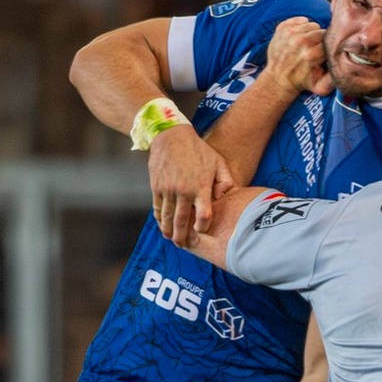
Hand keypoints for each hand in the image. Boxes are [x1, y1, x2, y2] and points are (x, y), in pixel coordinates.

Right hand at [149, 124, 232, 246]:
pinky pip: (157, 207)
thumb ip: (226, 181)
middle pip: (182, 221)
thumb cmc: (198, 150)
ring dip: (168, 230)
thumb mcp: (218, 163)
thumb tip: (225, 197)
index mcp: (200, 187)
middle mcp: (183, 191)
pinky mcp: (156, 186)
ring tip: (170, 238)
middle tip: (183, 245)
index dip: (202, 227)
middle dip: (182, 236)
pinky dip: (159, 218)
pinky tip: (161, 224)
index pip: (203, 216)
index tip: (201, 231)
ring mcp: (168, 189)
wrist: (171, 136)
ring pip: (167, 217)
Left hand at [265, 17, 333, 97]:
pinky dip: (301, 26)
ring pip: (311, 24)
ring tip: (308, 44)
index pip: (329, 42)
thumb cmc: (301, 82)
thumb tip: (344, 68)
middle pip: (321, 32)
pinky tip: (300, 37)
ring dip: (312, 33)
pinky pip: (300, 20)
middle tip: (316, 49)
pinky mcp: (282, 28)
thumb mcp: (321, 87)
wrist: (278, 78)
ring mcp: (290, 33)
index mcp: (311, 55)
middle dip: (321, 40)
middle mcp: (300, 42)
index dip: (329, 47)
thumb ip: (334, 79)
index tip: (325, 53)